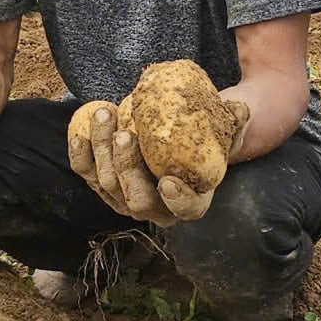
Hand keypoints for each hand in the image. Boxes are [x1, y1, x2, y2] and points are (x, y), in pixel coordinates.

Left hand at [67, 99, 250, 224]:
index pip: (185, 210)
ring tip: (105, 115)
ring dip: (103, 149)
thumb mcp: (223, 132)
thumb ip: (233, 123)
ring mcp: (124, 198)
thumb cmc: (202, 139)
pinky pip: (86, 173)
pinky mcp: (102, 183)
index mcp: (189, 202)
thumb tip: (241, 110)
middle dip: (127, 166)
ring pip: (107, 183)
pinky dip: (81, 154)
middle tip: (125, 133)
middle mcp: (155, 208)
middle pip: (136, 199)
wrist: (173, 137)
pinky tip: (80, 132)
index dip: (177, 200)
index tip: (169, 180)